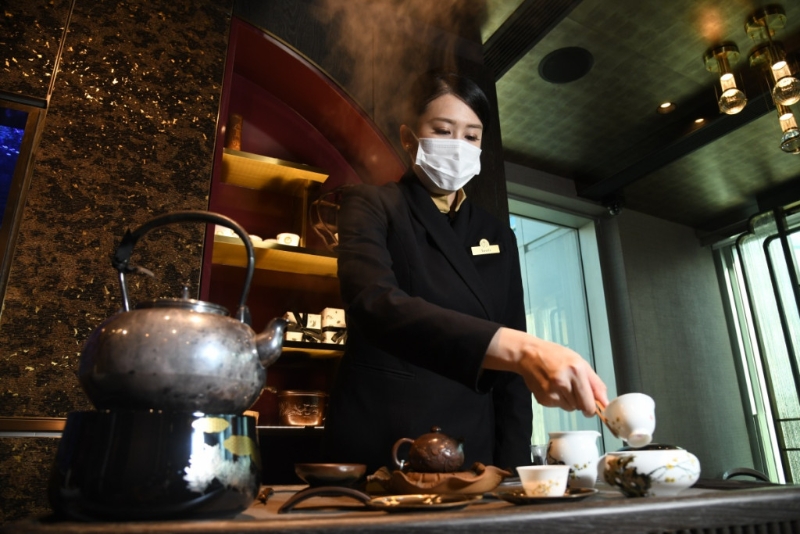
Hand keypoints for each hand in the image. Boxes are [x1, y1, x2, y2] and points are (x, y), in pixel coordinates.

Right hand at [485, 327, 607, 416]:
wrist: (528, 355)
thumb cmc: (555, 356)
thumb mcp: (580, 362)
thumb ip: (595, 383)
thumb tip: (605, 403)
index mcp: (576, 371)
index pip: (589, 404)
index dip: (592, 408)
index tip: (591, 407)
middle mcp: (563, 382)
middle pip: (580, 408)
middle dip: (580, 402)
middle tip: (573, 389)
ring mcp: (552, 392)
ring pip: (569, 408)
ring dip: (568, 400)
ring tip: (560, 385)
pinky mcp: (543, 399)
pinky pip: (558, 406)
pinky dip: (557, 400)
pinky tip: (551, 387)